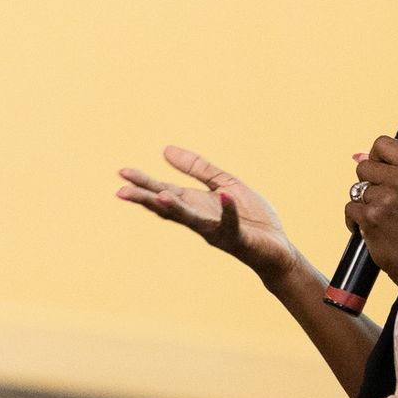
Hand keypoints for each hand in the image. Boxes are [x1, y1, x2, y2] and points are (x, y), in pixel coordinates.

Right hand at [117, 147, 297, 286]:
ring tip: (160, 196)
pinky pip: (232, 223)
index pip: (164, 192)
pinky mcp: (239, 238)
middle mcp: (200, 219)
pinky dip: (228, 210)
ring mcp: (218, 230)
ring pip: (192, 220)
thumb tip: (165, 149)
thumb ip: (198, 168)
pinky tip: (225, 195)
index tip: (121, 172)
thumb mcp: (224, 184)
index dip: (144, 183)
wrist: (277, 247)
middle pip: (168, 208)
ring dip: (176, 208)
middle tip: (121, 191)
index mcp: (196, 205)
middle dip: (146, 200)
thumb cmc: (250, 217)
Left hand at [347, 136, 397, 301]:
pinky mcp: (371, 217)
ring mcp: (386, 199)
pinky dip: (355, 222)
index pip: (383, 143)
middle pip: (364, 167)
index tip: (378, 170)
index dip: (375, 156)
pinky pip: (350, 209)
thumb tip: (359, 156)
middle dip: (369, 184)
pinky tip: (371, 230)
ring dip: (364, 205)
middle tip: (385, 203)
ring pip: (356, 190)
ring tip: (383, 220)